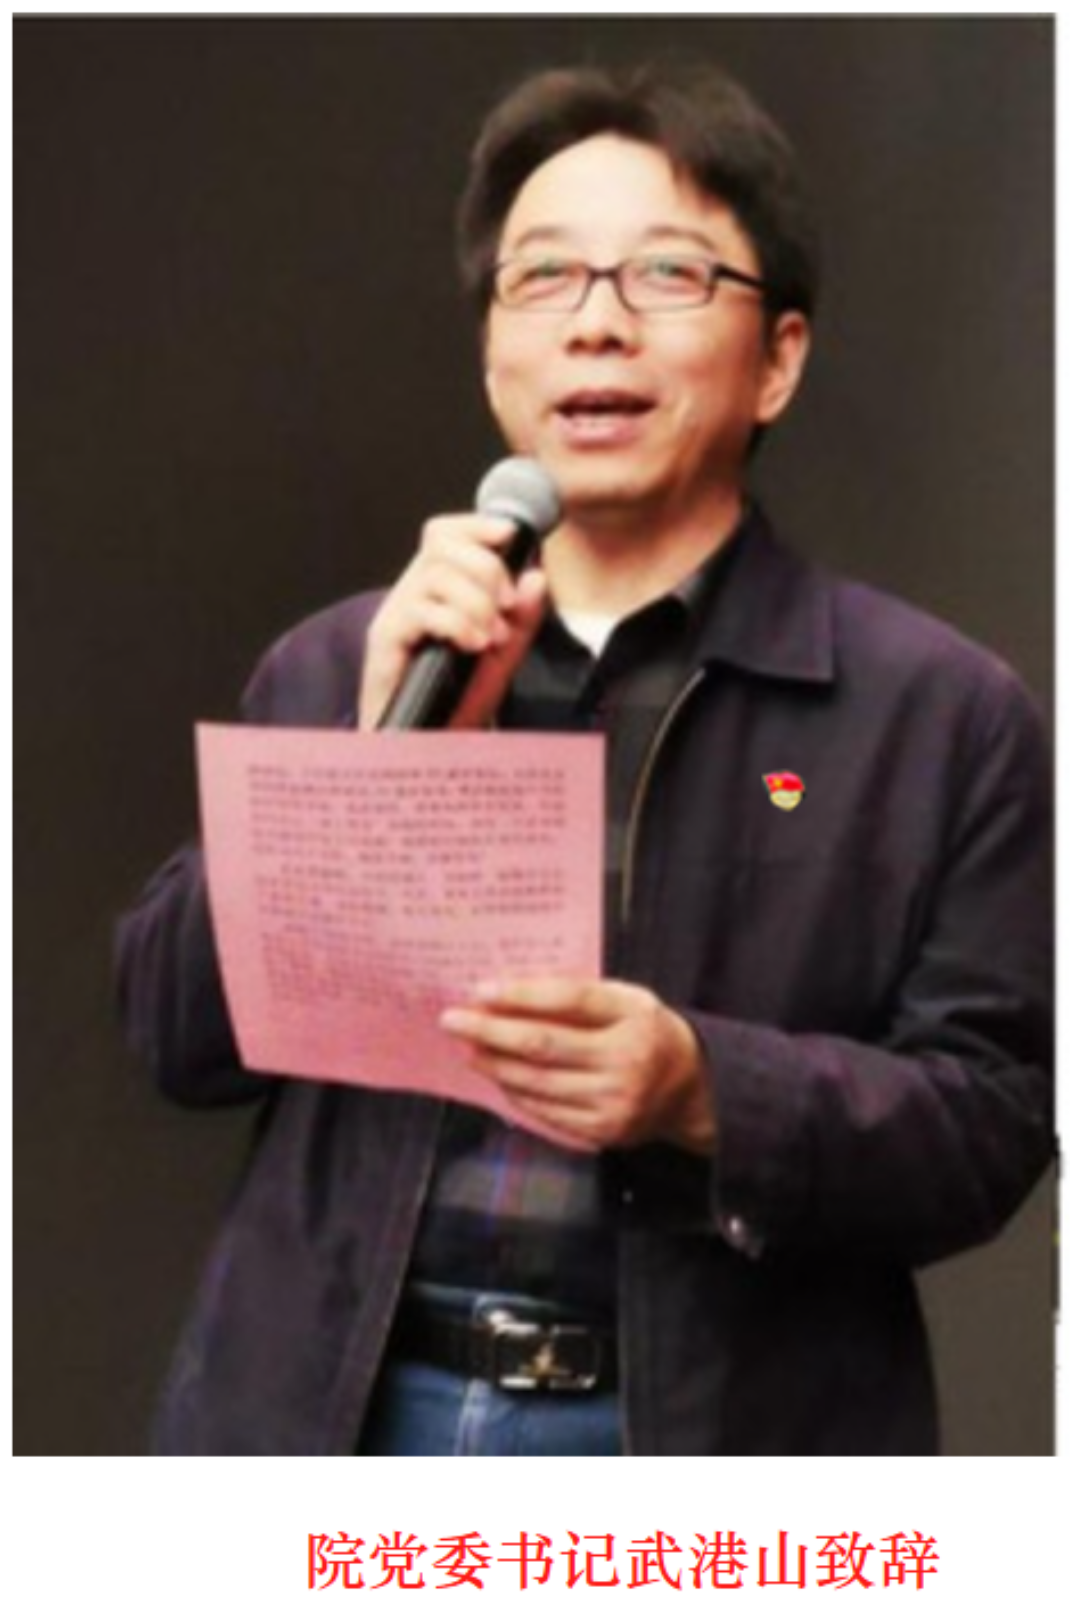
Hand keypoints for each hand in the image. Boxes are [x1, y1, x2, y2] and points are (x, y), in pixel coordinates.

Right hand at [358, 513, 548, 729]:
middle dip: (486, 568)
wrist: (434, 745)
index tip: (511, 534)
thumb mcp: (504, 654)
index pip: (446, 534)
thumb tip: (537, 576)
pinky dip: (456, 622)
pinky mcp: (385, 640)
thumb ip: (523, 618)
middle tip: (507, 606)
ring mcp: (395, 615)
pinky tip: (473, 644)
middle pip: (440, 544)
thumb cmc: (461, 698)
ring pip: (434, 576)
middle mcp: (412, 594)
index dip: (476, 524)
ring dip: (475, 601)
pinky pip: (419, 611)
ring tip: (491, 637)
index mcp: (438, 589)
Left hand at [440, 977, 714, 1152]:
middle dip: (490, 1031)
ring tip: (468, 1047)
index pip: (571, 1000)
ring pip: (536, 1083)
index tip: (481, 989)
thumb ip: (580, 994)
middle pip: (543, 1045)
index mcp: (633, 1021)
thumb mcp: (628, 1001)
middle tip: (452, 1020)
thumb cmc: (647, 1033)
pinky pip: (545, 1112)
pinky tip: (497, 1075)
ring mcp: (612, 1104)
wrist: (690, 1091)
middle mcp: (624, 1065)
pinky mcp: (601, 1132)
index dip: (522, 995)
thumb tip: (513, 992)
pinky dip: (515, 1092)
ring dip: (494, 1065)